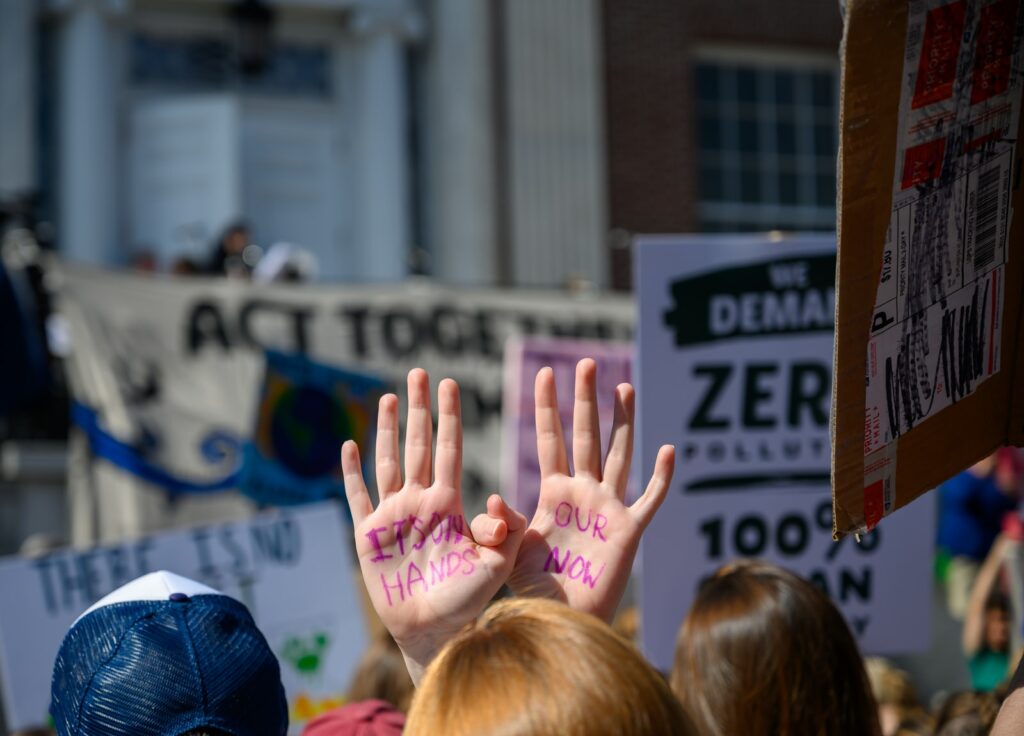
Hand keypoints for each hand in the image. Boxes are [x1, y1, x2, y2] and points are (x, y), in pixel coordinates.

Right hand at [342, 369, 525, 683]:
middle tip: (420, 372)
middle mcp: (420, 502)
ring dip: (387, 430)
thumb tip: (494, 500)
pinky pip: (358, 497)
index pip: (449, 449)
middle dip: (419, 409)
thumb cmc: (467, 601)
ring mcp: (393, 516)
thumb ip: (499, 534)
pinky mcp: (368, 536)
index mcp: (449, 504)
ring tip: (390, 397)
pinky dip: (351, 472)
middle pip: (417, 445)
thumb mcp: (493, 566)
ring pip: (388, 461)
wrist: (435, 632)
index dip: (448, 417)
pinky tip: (349, 445)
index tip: (450, 384)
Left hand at [508, 359, 673, 621]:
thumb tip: (494, 497)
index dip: (548, 407)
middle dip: (585, 400)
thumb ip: (505, 523)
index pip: (551, 439)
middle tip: (585, 363)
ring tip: (624, 387)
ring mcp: (608, 508)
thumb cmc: (537, 588)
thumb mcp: (514, 550)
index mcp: (555, 492)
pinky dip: (660, 477)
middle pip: (587, 436)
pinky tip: (667, 450)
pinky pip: (649, 499)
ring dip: (622, 422)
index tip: (544, 372)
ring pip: (619, 455)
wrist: (563, 621)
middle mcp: (584, 492)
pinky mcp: (629, 531)